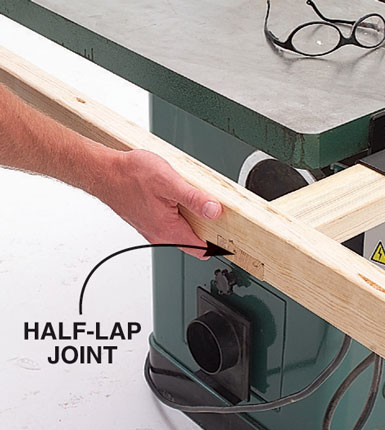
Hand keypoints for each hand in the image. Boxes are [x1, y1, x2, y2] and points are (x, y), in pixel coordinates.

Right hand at [100, 149, 221, 258]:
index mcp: (169, 230)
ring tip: (201, 204)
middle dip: (208, 233)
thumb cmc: (130, 175)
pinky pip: (170, 224)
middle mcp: (160, 234)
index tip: (228, 234)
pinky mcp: (147, 220)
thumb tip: (215, 211)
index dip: (218, 244)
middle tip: (218, 215)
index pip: (202, 250)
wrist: (103, 172)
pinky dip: (180, 216)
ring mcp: (153, 229)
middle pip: (193, 243)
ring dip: (193, 222)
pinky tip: (180, 199)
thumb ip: (194, 199)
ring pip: (181, 233)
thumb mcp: (169, 182)